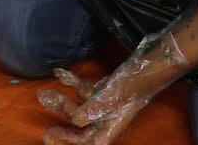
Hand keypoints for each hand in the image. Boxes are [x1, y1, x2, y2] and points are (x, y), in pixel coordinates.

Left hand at [37, 31, 187, 143]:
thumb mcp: (111, 96)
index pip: (89, 141)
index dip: (70, 140)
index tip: (50, 135)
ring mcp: (108, 104)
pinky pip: (87, 90)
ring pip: (82, 106)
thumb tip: (77, 120)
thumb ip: (93, 108)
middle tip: (45, 112)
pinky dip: (74, 82)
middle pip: (82, 125)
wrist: (153, 62)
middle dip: (63, 118)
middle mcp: (110, 118)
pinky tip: (60, 73)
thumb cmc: (136, 81)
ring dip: (64, 100)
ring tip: (46, 93)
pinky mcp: (107, 90)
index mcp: (113, 126)